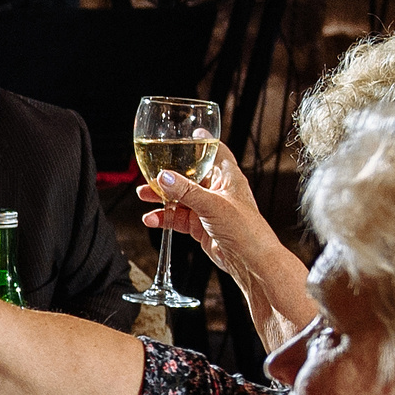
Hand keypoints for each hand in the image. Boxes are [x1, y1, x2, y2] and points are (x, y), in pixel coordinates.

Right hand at [139, 141, 276, 267]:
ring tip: (144, 195)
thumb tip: (163, 177)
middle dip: (170, 174)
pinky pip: (178, 218)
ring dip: (162, 196)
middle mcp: (218, 191)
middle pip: (190, 175)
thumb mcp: (213, 205)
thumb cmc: (246, 229)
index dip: (203, 142)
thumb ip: (186, 191)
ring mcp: (208, 209)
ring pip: (180, 198)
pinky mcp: (200, 226)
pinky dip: (164, 217)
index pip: (216, 152)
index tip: (189, 133)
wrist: (250, 261)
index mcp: (228, 178)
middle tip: (151, 171)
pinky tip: (152, 219)